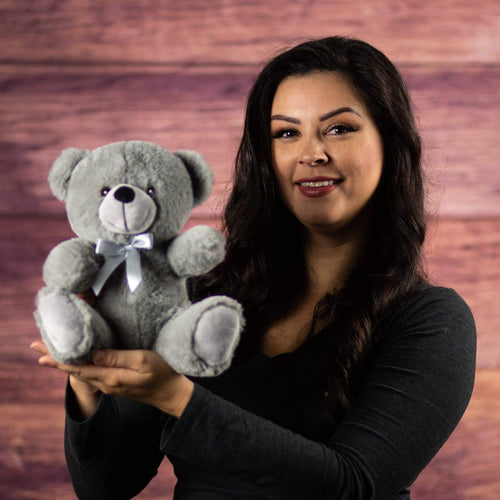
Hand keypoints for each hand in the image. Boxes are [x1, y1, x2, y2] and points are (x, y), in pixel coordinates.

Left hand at [30, 341, 193, 417]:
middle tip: (36, 345)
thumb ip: (117, 357)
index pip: (78, 368)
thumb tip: (92, 353)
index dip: (58, 361)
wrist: (171, 393)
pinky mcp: (116, 382)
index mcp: (110, 377)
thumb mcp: (142, 361)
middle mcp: (106, 383)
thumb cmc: (161, 373)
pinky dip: (79, 364)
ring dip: (65, 362)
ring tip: (50, 351)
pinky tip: (77, 358)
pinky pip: (92, 373)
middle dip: (56, 359)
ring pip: (82, 372)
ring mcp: (110, 384)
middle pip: (75, 370)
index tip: (40, 354)